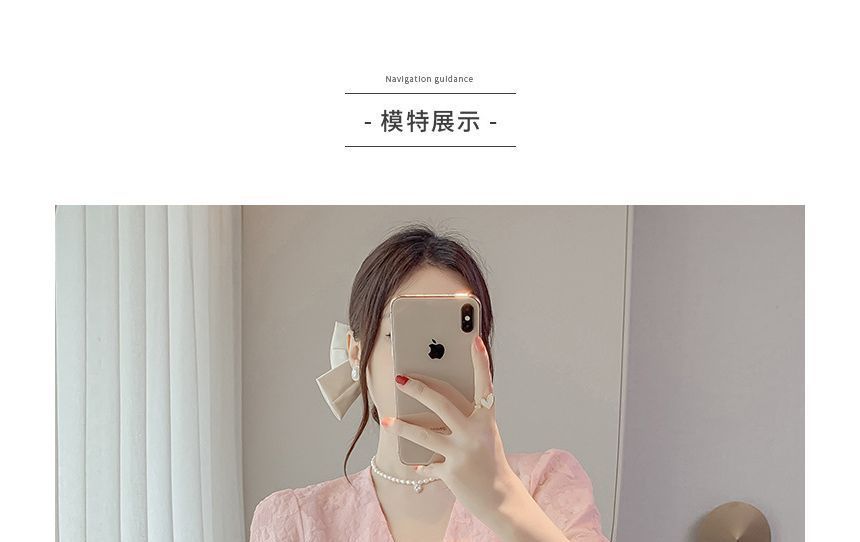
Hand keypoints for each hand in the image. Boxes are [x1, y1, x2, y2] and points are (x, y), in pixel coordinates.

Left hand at [381, 335, 521, 519]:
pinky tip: (413, 464)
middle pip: (440, 404)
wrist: (501, 499)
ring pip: (424, 435)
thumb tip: (434, 404)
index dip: (480, 361)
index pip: (484, 385)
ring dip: (402, 428)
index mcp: (486, 420)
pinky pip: (427, 464)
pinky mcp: (450, 472)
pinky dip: (420, 464)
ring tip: (386, 422)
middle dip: (417, 389)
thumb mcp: (484, 435)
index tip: (475, 340)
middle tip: (399, 378)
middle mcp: (474, 433)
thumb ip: (467, 418)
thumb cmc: (490, 460)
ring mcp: (461, 453)